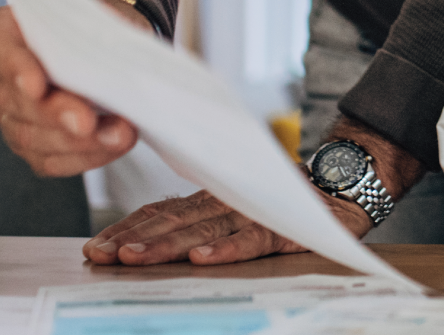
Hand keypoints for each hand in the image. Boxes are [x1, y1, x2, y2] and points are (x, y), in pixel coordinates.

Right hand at [0, 4, 140, 176]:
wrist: (99, 45)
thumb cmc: (91, 26)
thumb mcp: (94, 14)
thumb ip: (94, 28)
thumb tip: (118, 53)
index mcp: (2, 33)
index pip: (1, 49)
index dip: (16, 69)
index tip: (37, 86)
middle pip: (16, 102)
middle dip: (56, 116)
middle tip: (87, 122)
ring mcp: (8, 113)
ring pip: (31, 137)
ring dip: (78, 142)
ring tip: (117, 135)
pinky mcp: (28, 143)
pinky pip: (48, 160)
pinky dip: (84, 156)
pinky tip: (111, 147)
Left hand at [84, 115, 417, 263]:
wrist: (347, 183)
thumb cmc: (290, 201)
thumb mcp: (240, 206)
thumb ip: (204, 217)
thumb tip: (154, 237)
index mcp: (213, 198)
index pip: (162, 211)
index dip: (128, 228)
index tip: (96, 247)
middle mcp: (227, 201)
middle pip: (173, 220)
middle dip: (134, 239)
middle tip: (100, 255)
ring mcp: (254, 213)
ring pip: (202, 229)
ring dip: (166, 245)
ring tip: (135, 258)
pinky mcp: (283, 227)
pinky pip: (251, 240)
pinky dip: (226, 249)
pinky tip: (202, 259)